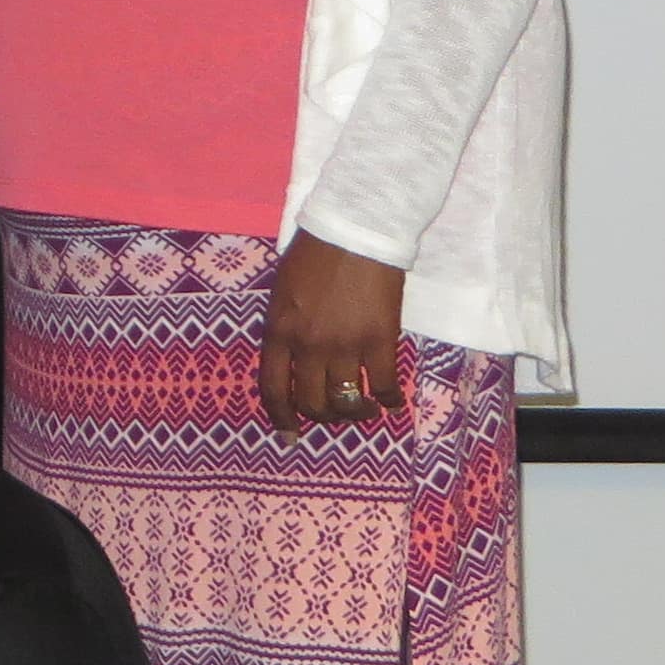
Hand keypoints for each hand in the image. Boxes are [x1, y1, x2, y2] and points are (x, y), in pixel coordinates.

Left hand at [260, 232, 406, 438]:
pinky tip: (391, 401)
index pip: (273, 389)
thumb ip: (284, 328)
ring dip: (356, 413)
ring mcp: (344, 345)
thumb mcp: (281, 292)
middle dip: (323, 417)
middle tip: (335, 415)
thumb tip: (290, 362)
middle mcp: (307, 345)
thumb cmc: (315, 254)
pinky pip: (383, 384)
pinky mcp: (379, 340)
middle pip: (311, 402)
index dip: (282, 418)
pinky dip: (389, 399)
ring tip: (364, 409)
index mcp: (278, 331)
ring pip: (346, 401)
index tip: (290, 435)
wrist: (355, 230)